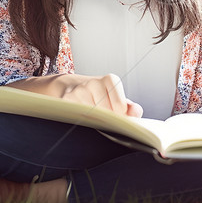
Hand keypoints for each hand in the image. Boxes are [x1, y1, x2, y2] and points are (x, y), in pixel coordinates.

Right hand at [7, 72, 142, 116]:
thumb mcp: (116, 98)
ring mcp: (77, 91)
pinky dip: (81, 122)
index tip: (116, 116)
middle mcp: (93, 83)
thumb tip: (137, 112)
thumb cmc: (99, 95)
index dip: (120, 117)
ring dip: (92, 122)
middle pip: (106, 114)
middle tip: (103, 120)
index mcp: (110, 80)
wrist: (70, 86)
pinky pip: (77, 119)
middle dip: (107, 121)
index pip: (120, 107)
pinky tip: (80, 117)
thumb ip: (129, 107)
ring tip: (90, 116)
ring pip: (91, 118)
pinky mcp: (64, 101)